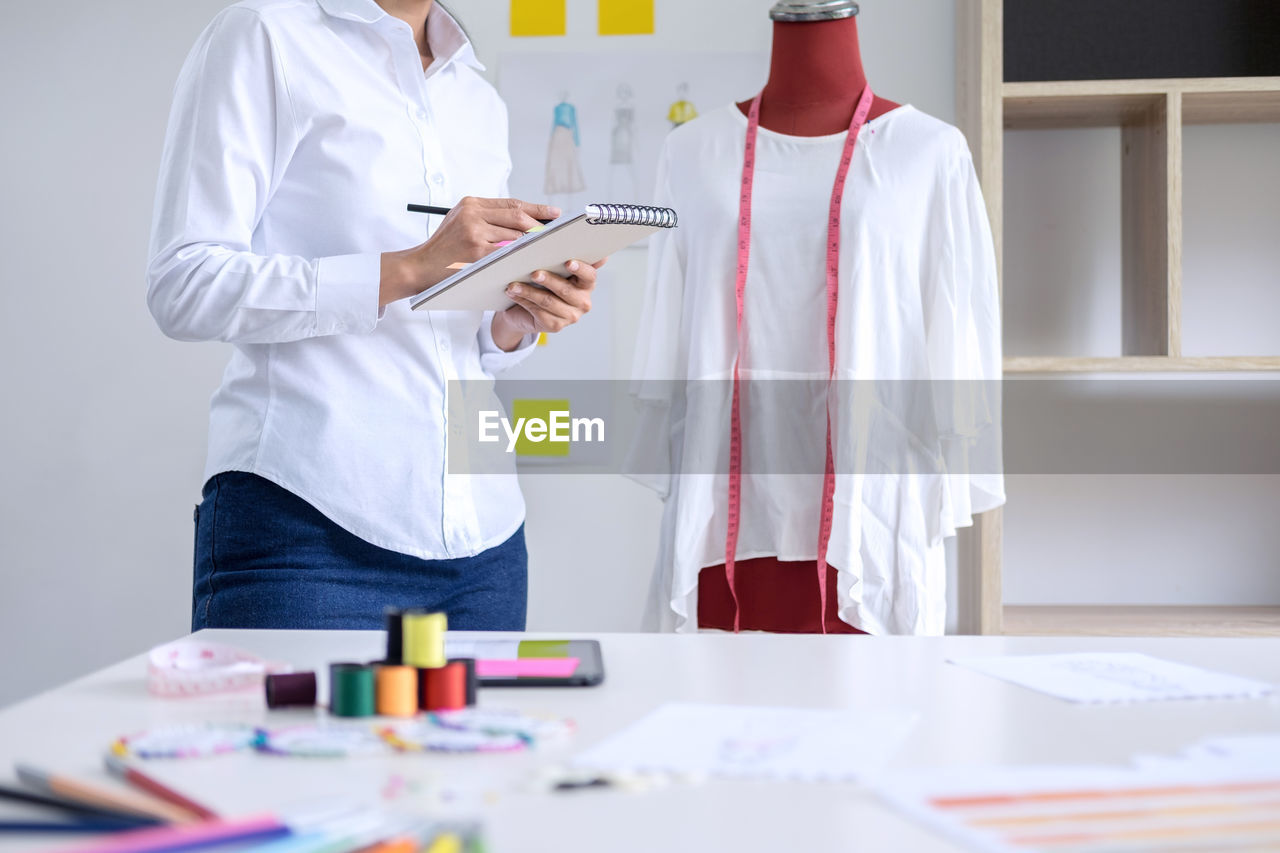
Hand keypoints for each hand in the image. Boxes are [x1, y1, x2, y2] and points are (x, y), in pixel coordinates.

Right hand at [379, 196, 560, 306]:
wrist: (420, 266)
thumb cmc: (445, 247)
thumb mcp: (461, 221)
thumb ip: (487, 217)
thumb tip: (525, 220)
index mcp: (471, 204)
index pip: (511, 203)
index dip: (536, 208)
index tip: (554, 213)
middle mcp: (473, 214)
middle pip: (517, 216)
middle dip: (539, 225)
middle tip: (556, 233)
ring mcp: (475, 233)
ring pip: (515, 235)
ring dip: (532, 243)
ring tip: (547, 248)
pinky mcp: (477, 252)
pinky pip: (507, 253)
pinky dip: (521, 256)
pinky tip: (531, 260)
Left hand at [490, 258, 606, 351]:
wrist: (526, 311)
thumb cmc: (542, 283)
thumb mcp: (553, 269)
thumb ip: (561, 257)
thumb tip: (565, 238)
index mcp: (586, 284)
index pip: (589, 275)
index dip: (580, 269)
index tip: (569, 262)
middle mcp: (583, 301)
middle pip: (567, 290)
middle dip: (549, 280)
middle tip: (534, 273)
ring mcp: (570, 316)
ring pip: (548, 302)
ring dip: (529, 292)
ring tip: (514, 284)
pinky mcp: (555, 326)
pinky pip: (538, 312)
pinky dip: (524, 301)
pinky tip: (513, 293)